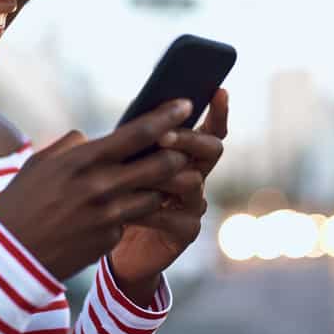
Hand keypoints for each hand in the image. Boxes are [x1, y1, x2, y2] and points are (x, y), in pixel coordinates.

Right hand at [0, 99, 194, 280]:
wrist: (9, 258)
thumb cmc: (20, 205)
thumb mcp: (39, 165)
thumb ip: (71, 147)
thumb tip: (92, 138)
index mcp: (83, 161)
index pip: (138, 133)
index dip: (167, 116)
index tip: (186, 105)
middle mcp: (100, 187)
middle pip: (161, 164)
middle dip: (179, 153)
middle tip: (184, 147)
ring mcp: (108, 216)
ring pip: (155, 195)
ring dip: (163, 186)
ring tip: (164, 179)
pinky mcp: (110, 239)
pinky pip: (133, 220)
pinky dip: (133, 212)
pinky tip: (124, 210)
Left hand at [109, 89, 228, 305]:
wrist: (113, 242)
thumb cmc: (117, 194)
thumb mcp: (124, 163)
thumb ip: (135, 142)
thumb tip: (136, 114)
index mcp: (185, 155)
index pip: (209, 129)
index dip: (218, 112)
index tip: (220, 91)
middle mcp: (196, 176)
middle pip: (210, 150)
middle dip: (190, 139)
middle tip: (165, 136)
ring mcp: (194, 205)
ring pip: (194, 182)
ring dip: (167, 176)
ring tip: (143, 173)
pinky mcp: (185, 231)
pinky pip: (176, 218)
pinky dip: (153, 212)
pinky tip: (133, 211)